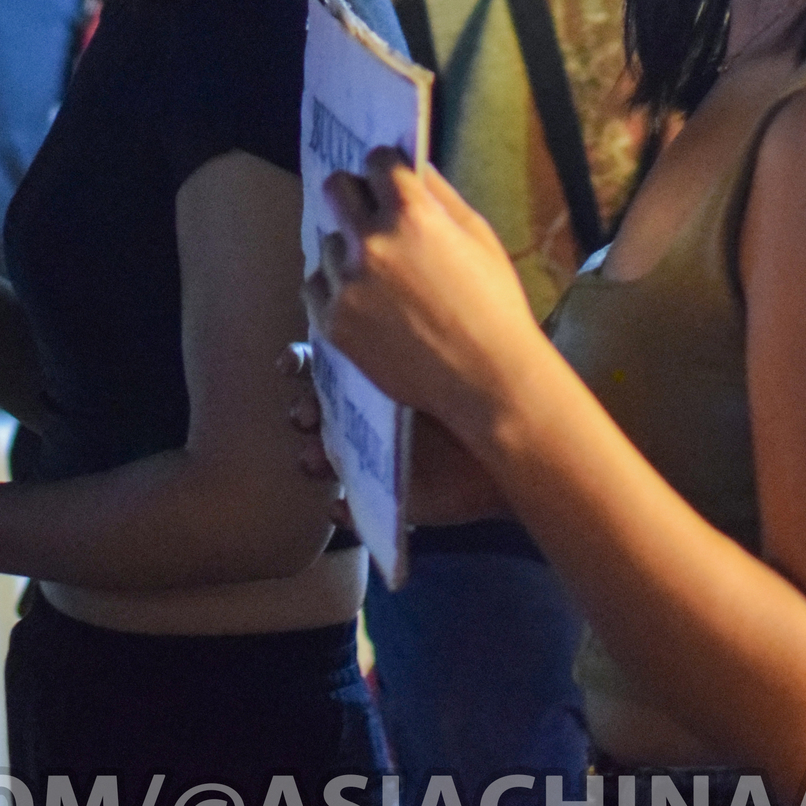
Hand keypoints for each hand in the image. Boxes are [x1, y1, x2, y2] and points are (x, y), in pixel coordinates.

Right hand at [284, 341, 507, 528]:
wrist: (517, 440)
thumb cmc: (480, 386)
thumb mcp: (441, 348)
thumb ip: (404, 330)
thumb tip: (372, 295)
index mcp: (376, 371)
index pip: (325, 359)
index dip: (300, 361)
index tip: (288, 364)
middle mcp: (369, 410)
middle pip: (316, 404)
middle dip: (301, 407)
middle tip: (301, 412)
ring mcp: (375, 454)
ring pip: (324, 455)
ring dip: (312, 457)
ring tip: (313, 459)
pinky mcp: (390, 496)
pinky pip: (353, 507)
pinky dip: (342, 509)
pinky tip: (340, 505)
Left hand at [303, 149, 546, 436]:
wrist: (488, 379)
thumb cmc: (494, 305)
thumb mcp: (479, 237)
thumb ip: (441, 194)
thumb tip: (413, 165)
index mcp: (411, 214)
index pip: (377, 161)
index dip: (387, 168)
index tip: (391, 181)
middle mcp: (370, 242)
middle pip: (338, 189)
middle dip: (356, 195)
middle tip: (372, 216)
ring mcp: (347, 284)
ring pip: (328, 243)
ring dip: (348, 251)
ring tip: (380, 278)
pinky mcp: (332, 322)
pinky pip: (315, 287)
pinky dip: (335, 290)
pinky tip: (364, 302)